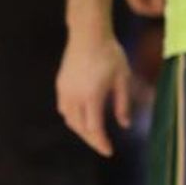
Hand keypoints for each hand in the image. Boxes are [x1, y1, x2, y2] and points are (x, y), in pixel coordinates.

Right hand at [57, 34, 136, 156]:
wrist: (88, 34)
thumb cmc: (110, 54)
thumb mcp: (123, 78)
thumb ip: (123, 103)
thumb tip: (125, 125)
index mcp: (92, 96)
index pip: (94, 128)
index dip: (101, 142)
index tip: (109, 151)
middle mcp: (75, 96)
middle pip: (80, 128)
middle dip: (92, 140)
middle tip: (103, 147)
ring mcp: (65, 91)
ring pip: (70, 120)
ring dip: (81, 130)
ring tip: (94, 134)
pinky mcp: (60, 85)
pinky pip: (65, 109)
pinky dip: (73, 118)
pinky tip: (82, 119)